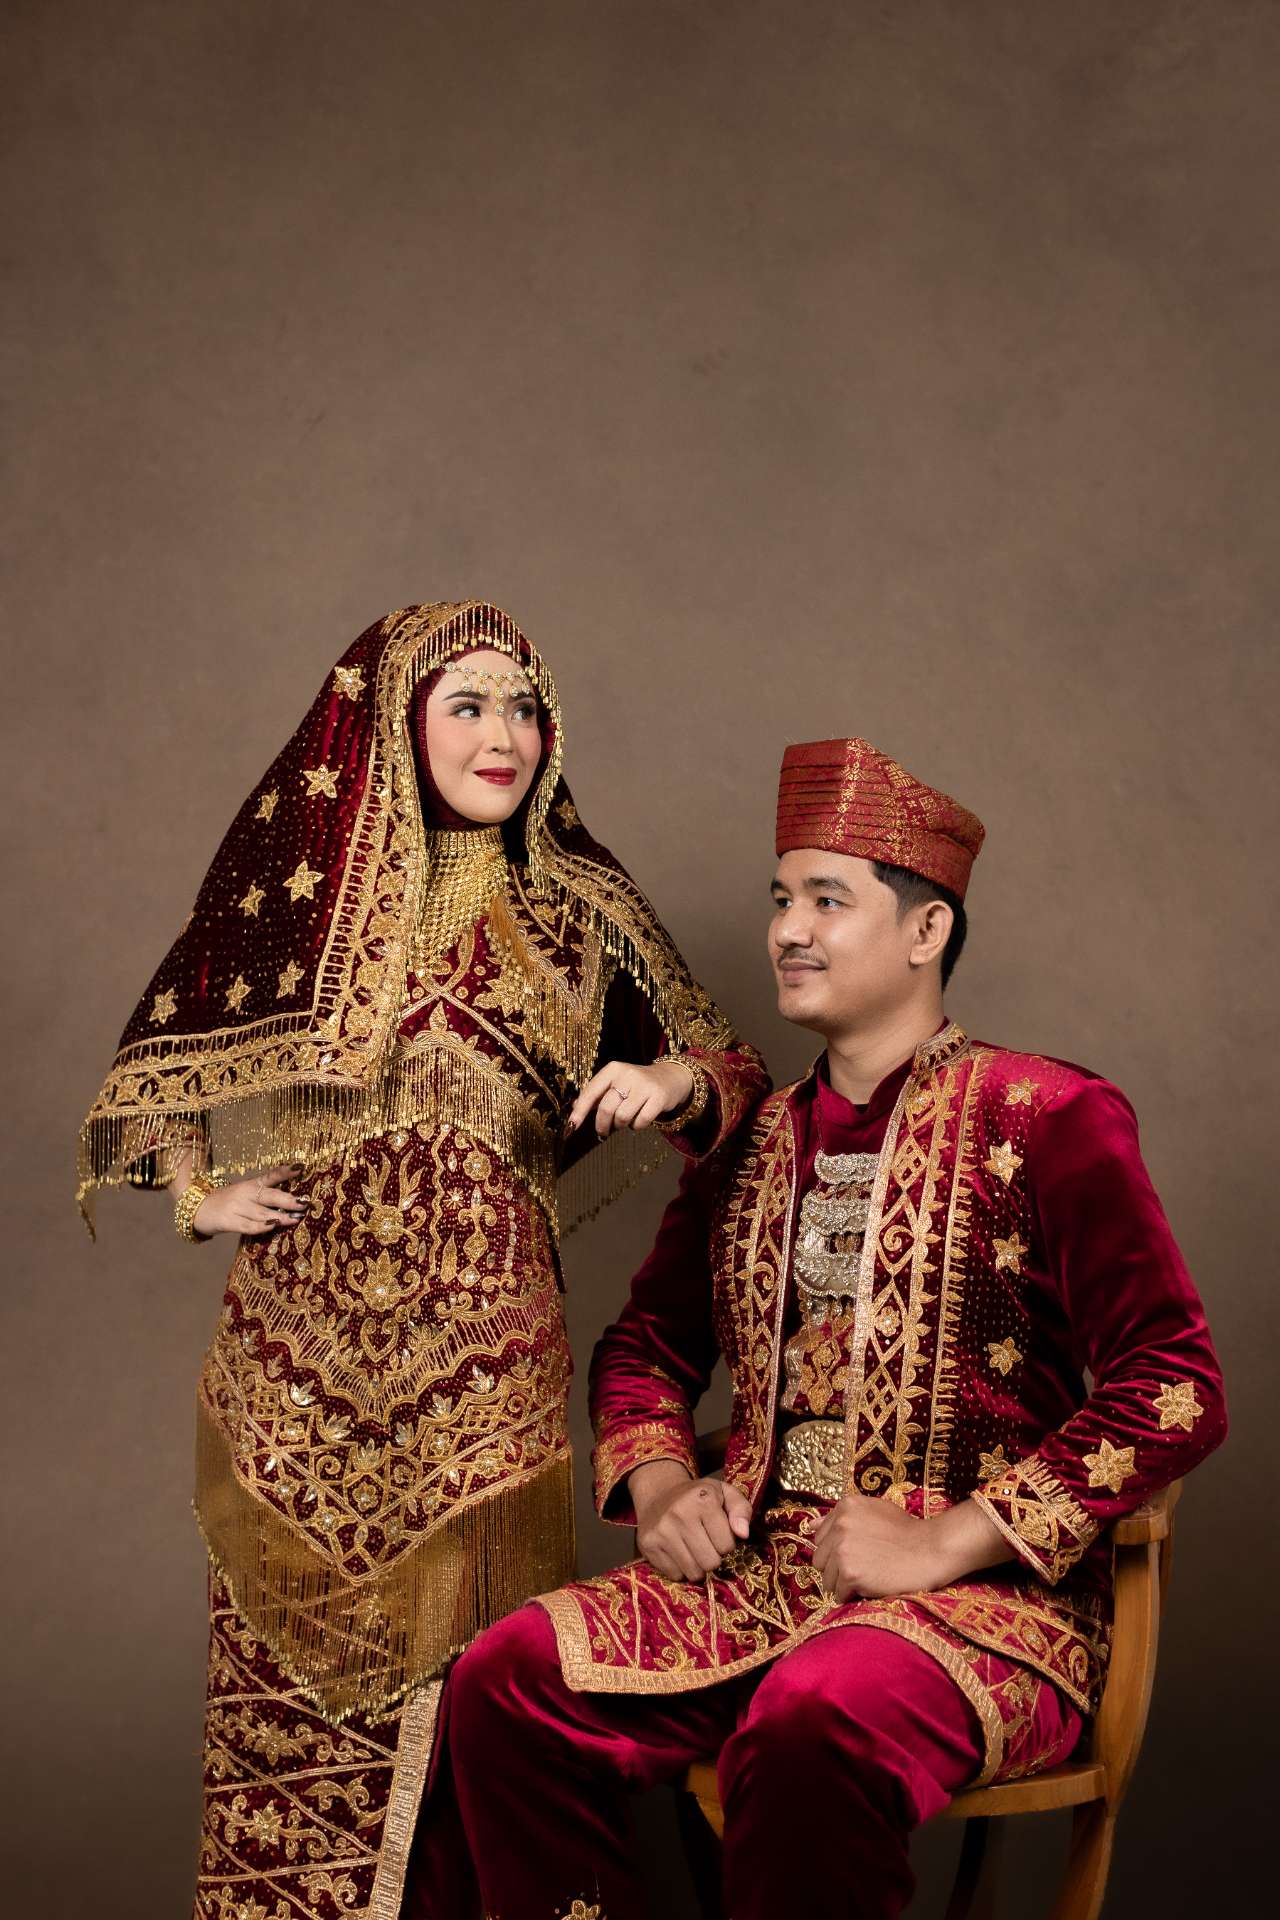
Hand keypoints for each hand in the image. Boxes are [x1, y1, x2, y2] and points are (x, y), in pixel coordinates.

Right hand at [181, 1165, 308, 1238]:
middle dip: (289, 1200)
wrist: (197, 1208)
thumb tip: (294, 1202)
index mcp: (251, 1184)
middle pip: (270, 1195)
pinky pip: (248, 1225)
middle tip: (305, 1203)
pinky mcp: (229, 1221)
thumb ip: (265, 1195)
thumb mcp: (245, 1192)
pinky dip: (261, 1226)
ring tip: (296, 1219)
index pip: (270, 1176)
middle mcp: (245, 1194)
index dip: (286, 1171)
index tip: (301, 1166)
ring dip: (280, 1216)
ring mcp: (237, 1207)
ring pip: (262, 1212)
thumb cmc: (228, 1202)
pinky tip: (273, 1227)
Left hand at [567, 1058, 694, 1136]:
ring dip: (621, 1125)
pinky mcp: (659, 1097)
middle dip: (602, 1125)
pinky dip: (637, 1126)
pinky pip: (640, 1122)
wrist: (669, 1078)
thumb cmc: (635, 1084)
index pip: (591, 1092)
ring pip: (623, 1117)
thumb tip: (575, 1109)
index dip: (580, 1111)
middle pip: (606, 1108)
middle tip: (603, 1132)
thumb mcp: (615, 1082)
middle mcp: (628, 1074)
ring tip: (625, 1121)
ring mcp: (645, 1086)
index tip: (571, 1126)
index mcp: (613, 1069)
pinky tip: (639, 1119)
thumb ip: (596, 1094)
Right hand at [630, 1462, 753, 1580]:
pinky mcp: (648, 1545)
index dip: (726, 1543)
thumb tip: (743, 1534)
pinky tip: (679, 1552)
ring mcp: (661, 1531)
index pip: (727, 1545)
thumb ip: (741, 1510)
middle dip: (713, 1557)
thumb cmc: (698, 1496)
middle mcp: (680, 1514)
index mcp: (703, 1499)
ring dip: (698, 1566)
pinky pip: (675, 1575)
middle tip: (707, 1545)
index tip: (718, 1534)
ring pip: (693, 1573)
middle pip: (710, 1562)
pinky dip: (680, 1569)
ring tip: (694, 1550)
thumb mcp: (724, 1493)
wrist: (659, 1492)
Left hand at [810, 1492, 1009, 1600]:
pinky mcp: (850, 1573)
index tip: (857, 1555)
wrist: (931, 1550)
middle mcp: (840, 1524)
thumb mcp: (874, 1512)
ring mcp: (844, 1549)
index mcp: (845, 1506)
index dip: (837, 1551)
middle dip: (836, 1568)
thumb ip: (841, 1517)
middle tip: (863, 1569)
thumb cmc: (907, 1532)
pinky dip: (851, 1596)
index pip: (820, 1538)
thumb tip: (810, 1525)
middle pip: (819, 1559)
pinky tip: (870, 1588)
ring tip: (868, 1578)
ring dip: (843, 1584)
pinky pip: (838, 1593)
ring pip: (826, 1579)